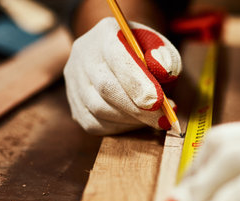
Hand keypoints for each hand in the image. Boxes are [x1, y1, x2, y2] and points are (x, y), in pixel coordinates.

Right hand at [64, 17, 181, 134]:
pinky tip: (136, 122)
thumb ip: (165, 57)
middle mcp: (83, 55)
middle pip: (105, 87)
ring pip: (98, 109)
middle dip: (137, 108)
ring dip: (131, 120)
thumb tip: (163, 69)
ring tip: (153, 119)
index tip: (157, 101)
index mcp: (105, 33)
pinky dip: (119, 128)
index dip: (137, 82)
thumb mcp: (161, 48)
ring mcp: (74, 81)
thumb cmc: (146, 53)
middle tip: (162, 119)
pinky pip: (94, 124)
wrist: (125, 58)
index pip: (116, 57)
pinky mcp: (74, 104)